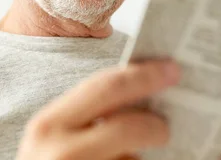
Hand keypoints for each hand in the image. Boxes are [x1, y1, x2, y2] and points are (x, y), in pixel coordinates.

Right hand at [16, 59, 180, 159]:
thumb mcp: (53, 135)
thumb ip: (86, 114)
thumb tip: (140, 95)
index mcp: (50, 124)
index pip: (106, 88)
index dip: (143, 75)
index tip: (171, 70)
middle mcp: (62, 151)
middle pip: (128, 127)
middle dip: (156, 124)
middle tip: (169, 125)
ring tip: (136, 157)